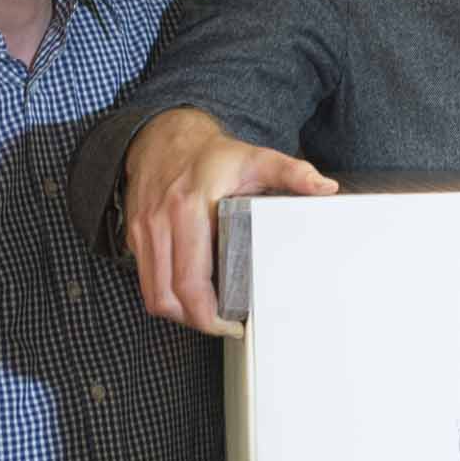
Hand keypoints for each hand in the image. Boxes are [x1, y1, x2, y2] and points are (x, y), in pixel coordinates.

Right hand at [124, 107, 335, 334]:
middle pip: (167, 297)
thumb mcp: (256, 159)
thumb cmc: (211, 154)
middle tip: (224, 325)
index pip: (191, 280)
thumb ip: (292, 173)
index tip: (233, 324)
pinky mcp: (134, 236)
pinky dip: (166, 294)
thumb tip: (324, 188)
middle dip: (197, 321)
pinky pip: (146, 280)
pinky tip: (190, 293)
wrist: (164, 135)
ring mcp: (142, 231)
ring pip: (152, 295)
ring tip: (208, 314)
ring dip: (179, 313)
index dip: (209, 314)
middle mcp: (159, 223)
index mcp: (189, 208)